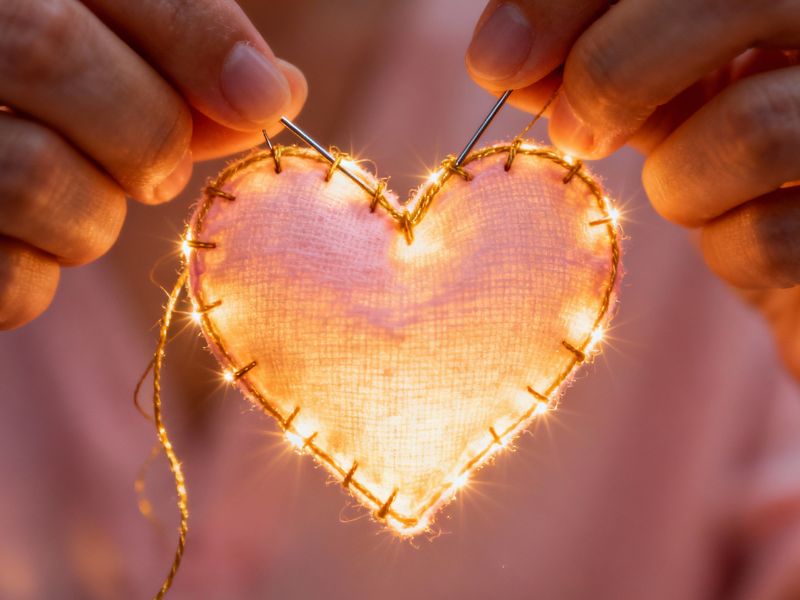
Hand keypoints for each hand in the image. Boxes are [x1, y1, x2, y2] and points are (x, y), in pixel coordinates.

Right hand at [0, 0, 305, 328]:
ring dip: (94, 214)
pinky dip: (40, 275)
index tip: (265, 100)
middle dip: (149, 131)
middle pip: (52, 51)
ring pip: (34, 174)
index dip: (200, 40)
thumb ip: (180, 58)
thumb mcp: (109, 56)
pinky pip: (6, 277)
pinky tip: (31, 244)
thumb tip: (281, 90)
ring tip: (82, 203)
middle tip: (159, 170)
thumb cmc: (46, 105)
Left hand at [467, 0, 799, 377]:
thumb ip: (590, 56)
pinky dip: (725, 249)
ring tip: (689, 185)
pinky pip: (763, 238)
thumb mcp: (661, 83)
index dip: (564, 2)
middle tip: (576, 132)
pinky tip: (739, 230)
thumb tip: (499, 58)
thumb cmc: (728, 144)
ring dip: (677, 182)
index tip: (497, 62)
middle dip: (611, 75)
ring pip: (745, 133)